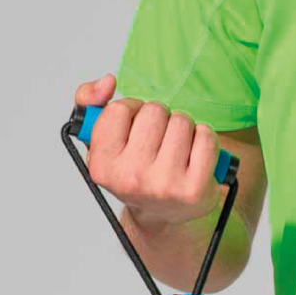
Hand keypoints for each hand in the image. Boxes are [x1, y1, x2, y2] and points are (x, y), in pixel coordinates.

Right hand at [74, 72, 224, 224]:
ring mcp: (164, 186)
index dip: (131, 109)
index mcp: (102, 167)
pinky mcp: (196, 189)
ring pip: (181, 121)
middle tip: (158, 140)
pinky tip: (195, 154)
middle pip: (154, 112)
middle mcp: (130, 179)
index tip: (134, 124)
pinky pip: (206, 136)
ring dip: (182, 127)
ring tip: (176, 148)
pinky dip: (204, 137)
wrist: (164, 213)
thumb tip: (106, 81)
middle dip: (159, 117)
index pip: (118, 110)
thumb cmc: (133, 170)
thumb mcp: (102, 141)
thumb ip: (90, 104)